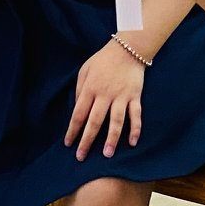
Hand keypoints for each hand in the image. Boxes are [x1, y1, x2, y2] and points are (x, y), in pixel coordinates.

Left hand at [64, 39, 144, 160]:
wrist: (128, 48)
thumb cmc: (103, 60)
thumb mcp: (85, 70)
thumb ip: (80, 89)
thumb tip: (77, 108)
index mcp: (90, 88)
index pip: (79, 114)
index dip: (72, 130)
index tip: (68, 144)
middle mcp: (105, 95)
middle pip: (95, 121)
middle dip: (87, 140)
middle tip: (81, 157)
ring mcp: (121, 96)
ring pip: (116, 121)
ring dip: (111, 139)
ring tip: (107, 154)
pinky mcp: (135, 96)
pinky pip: (136, 115)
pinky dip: (135, 129)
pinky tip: (132, 142)